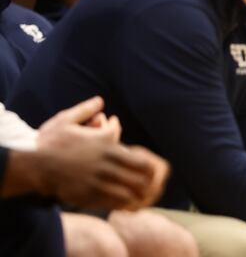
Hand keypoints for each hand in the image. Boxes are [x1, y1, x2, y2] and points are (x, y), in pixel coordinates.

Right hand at [33, 97, 168, 209]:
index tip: (149, 167)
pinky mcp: (89, 196)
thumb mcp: (67, 120)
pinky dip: (125, 204)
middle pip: (142, 179)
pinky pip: (114, 204)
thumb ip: (86, 110)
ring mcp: (99, 182)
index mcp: (107, 147)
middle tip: (150, 184)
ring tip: (141, 195)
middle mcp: (107, 165)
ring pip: (130, 193)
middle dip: (149, 182)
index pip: (143, 161)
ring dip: (139, 195)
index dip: (152, 167)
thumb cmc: (50, 142)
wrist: (34, 166)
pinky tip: (126, 202)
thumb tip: (100, 101)